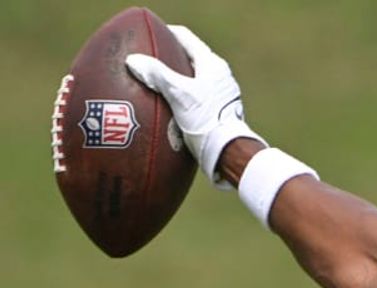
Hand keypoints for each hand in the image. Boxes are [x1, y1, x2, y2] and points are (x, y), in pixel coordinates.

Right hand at [126, 25, 262, 186]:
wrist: (228, 150)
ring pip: (191, 77)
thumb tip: (133, 60)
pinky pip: (194, 94)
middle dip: (167, 56)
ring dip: (173, 77)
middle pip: (188, 57)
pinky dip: (179, 94)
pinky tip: (166, 103)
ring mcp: (221, 93)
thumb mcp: (179, 94)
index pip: (185, 38)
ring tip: (152, 80)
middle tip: (145, 58)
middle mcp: (219, 75)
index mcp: (212, 64)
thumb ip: (157, 75)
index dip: (165, 32)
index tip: (146, 34)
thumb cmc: (207, 120)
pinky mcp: (219, 109)